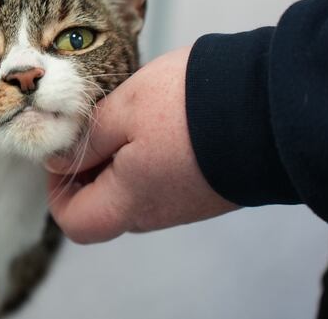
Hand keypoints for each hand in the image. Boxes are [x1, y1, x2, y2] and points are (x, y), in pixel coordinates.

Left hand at [46, 46, 238, 243]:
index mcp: (129, 201)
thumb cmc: (189, 106)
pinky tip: (156, 123)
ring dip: (119, 159)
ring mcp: (183, 203)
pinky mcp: (205, 189)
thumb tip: (57, 163)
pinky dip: (147, 157)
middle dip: (89, 169)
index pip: (74, 221)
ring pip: (133, 192)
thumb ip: (85, 141)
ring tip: (127, 118)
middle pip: (103, 207)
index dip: (58, 190)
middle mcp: (155, 213)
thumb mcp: (122, 110)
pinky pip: (162, 181)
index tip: (64, 153)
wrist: (270, 107)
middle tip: (95, 126)